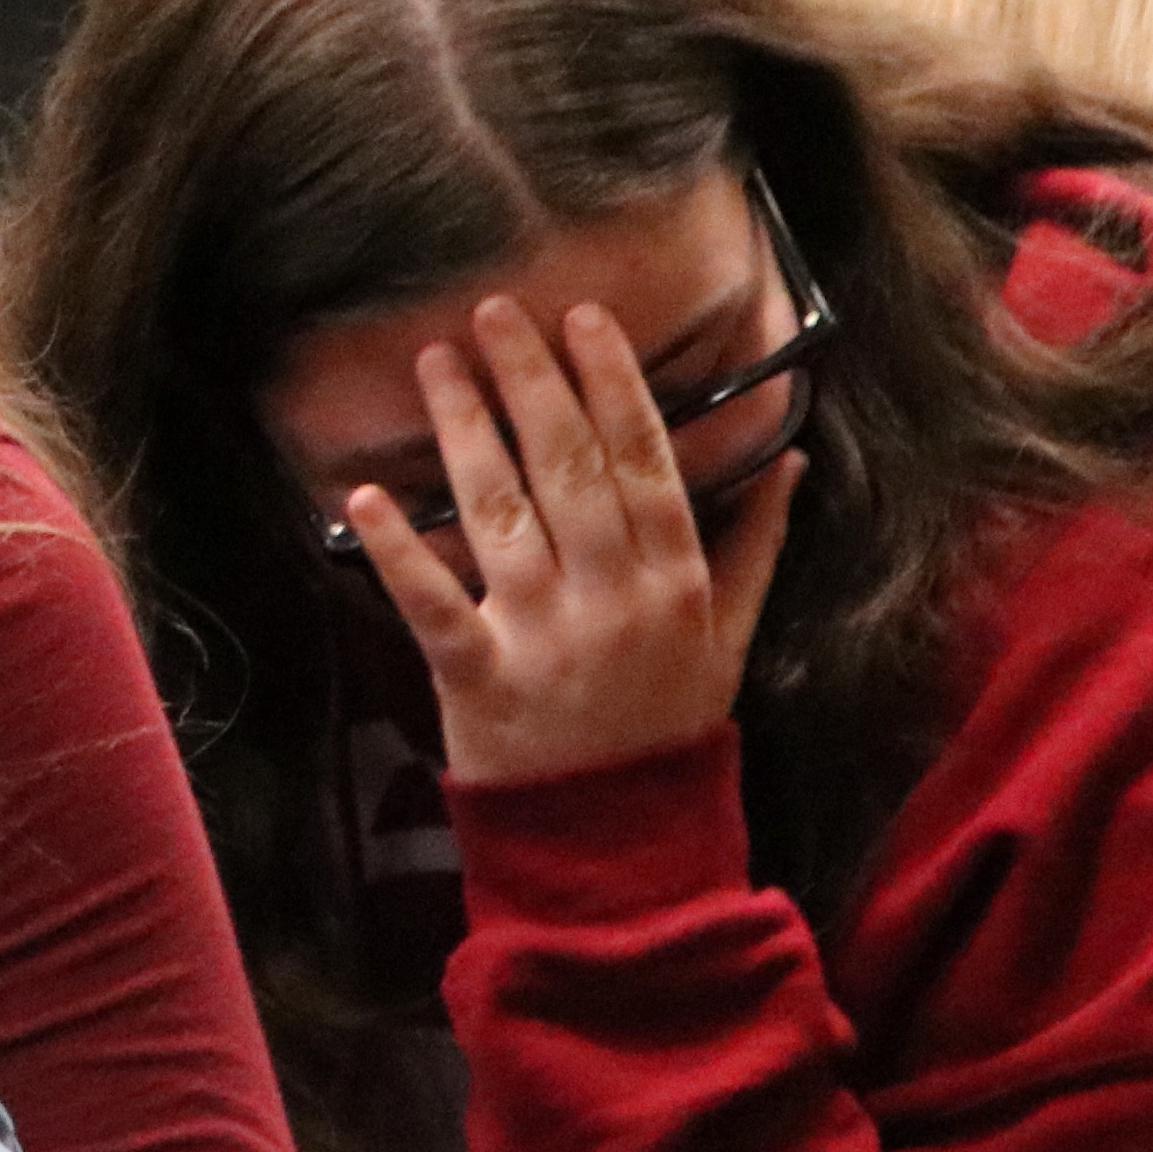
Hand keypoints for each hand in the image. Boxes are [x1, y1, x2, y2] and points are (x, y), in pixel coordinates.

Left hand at [335, 296, 794, 788]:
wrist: (620, 841)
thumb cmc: (669, 725)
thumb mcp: (731, 636)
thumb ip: (756, 542)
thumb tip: (787, 454)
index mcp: (677, 580)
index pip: (644, 459)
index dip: (613, 383)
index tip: (583, 316)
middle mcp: (614, 598)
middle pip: (570, 469)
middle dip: (533, 381)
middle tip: (495, 310)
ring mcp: (545, 637)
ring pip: (502, 514)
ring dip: (466, 430)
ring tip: (438, 362)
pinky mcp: (476, 680)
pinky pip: (434, 605)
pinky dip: (400, 550)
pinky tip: (365, 493)